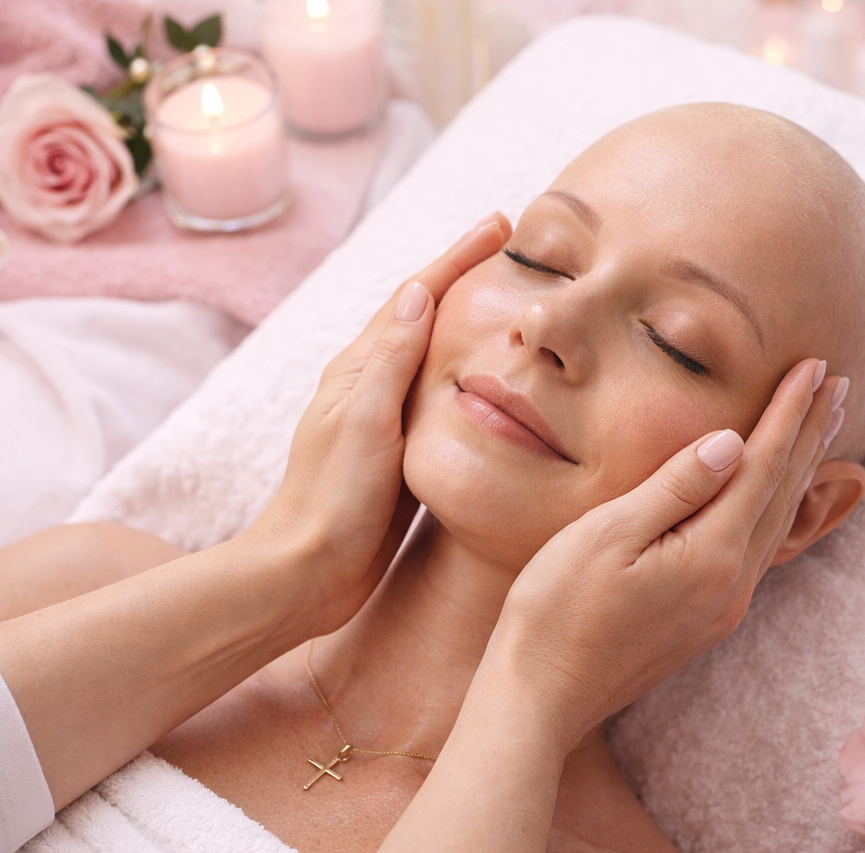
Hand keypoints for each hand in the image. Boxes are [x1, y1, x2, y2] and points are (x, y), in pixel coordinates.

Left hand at [248, 213, 512, 633]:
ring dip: (467, 324)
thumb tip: (417, 292)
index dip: (458, 259)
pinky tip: (484, 380)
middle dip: (465, 279)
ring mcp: (386, 421)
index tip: (501, 225)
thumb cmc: (332, 499)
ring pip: (435, 358)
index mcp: (359, 371)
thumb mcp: (364, 422)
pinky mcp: (400, 455)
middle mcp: (371, 388)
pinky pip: (439, 401)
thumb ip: (391, 360)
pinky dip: (464, 377)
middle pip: (425, 318)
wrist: (309, 572)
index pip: (415, 298)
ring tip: (507, 302)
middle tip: (513, 251)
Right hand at [477, 359, 843, 752]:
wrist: (541, 696)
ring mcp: (720, 608)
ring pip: (775, 524)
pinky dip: (775, 511)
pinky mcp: (702, 621)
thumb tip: (731, 443)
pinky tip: (773, 503)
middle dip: (810, 436)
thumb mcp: (607, 536)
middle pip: (781, 494)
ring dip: (800, 473)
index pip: (761, 466)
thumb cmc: (558, 610)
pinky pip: (756, 551)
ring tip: (821, 432)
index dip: (788, 413)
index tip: (815, 365)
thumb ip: (674, 488)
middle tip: (838, 385)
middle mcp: (730, 584)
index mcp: (710, 554)